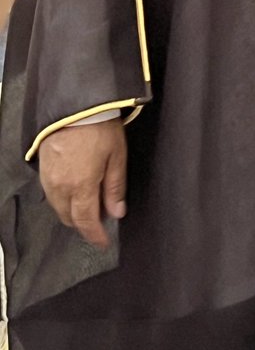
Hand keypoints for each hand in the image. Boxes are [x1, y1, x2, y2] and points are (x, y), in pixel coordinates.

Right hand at [39, 120, 126, 247]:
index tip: (103, 243)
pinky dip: (62, 200)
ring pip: (58, 208)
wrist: (75, 106)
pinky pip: (51, 194)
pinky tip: (74, 193)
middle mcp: (60, 187)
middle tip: (99, 223)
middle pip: (69, 218)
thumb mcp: (117, 156)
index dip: (94, 235)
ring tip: (89, 208)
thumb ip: (115, 187)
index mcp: (81, 186)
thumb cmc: (100, 128)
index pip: (86, 221)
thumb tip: (116, 213)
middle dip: (83, 225)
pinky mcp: (42, 169)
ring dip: (72, 213)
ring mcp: (48, 178)